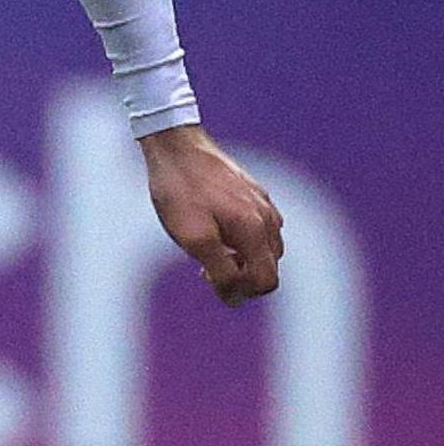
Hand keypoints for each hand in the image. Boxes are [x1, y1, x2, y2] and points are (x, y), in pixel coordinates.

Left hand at [140, 124, 283, 303]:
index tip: (207, 277)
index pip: (267, 282)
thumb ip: (220, 271)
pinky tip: (213, 229)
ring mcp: (264, 203)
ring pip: (264, 248)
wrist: (176, 146)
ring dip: (241, 257)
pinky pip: (258, 227)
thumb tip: (235, 299)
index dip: (239, 291)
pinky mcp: (254, 192)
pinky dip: (241, 239)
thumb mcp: (193, 238)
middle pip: (268, 267)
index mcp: (256, 232)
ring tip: (206, 247)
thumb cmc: (180, 193)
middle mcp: (268, 218)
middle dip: (240, 275)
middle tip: (203, 264)